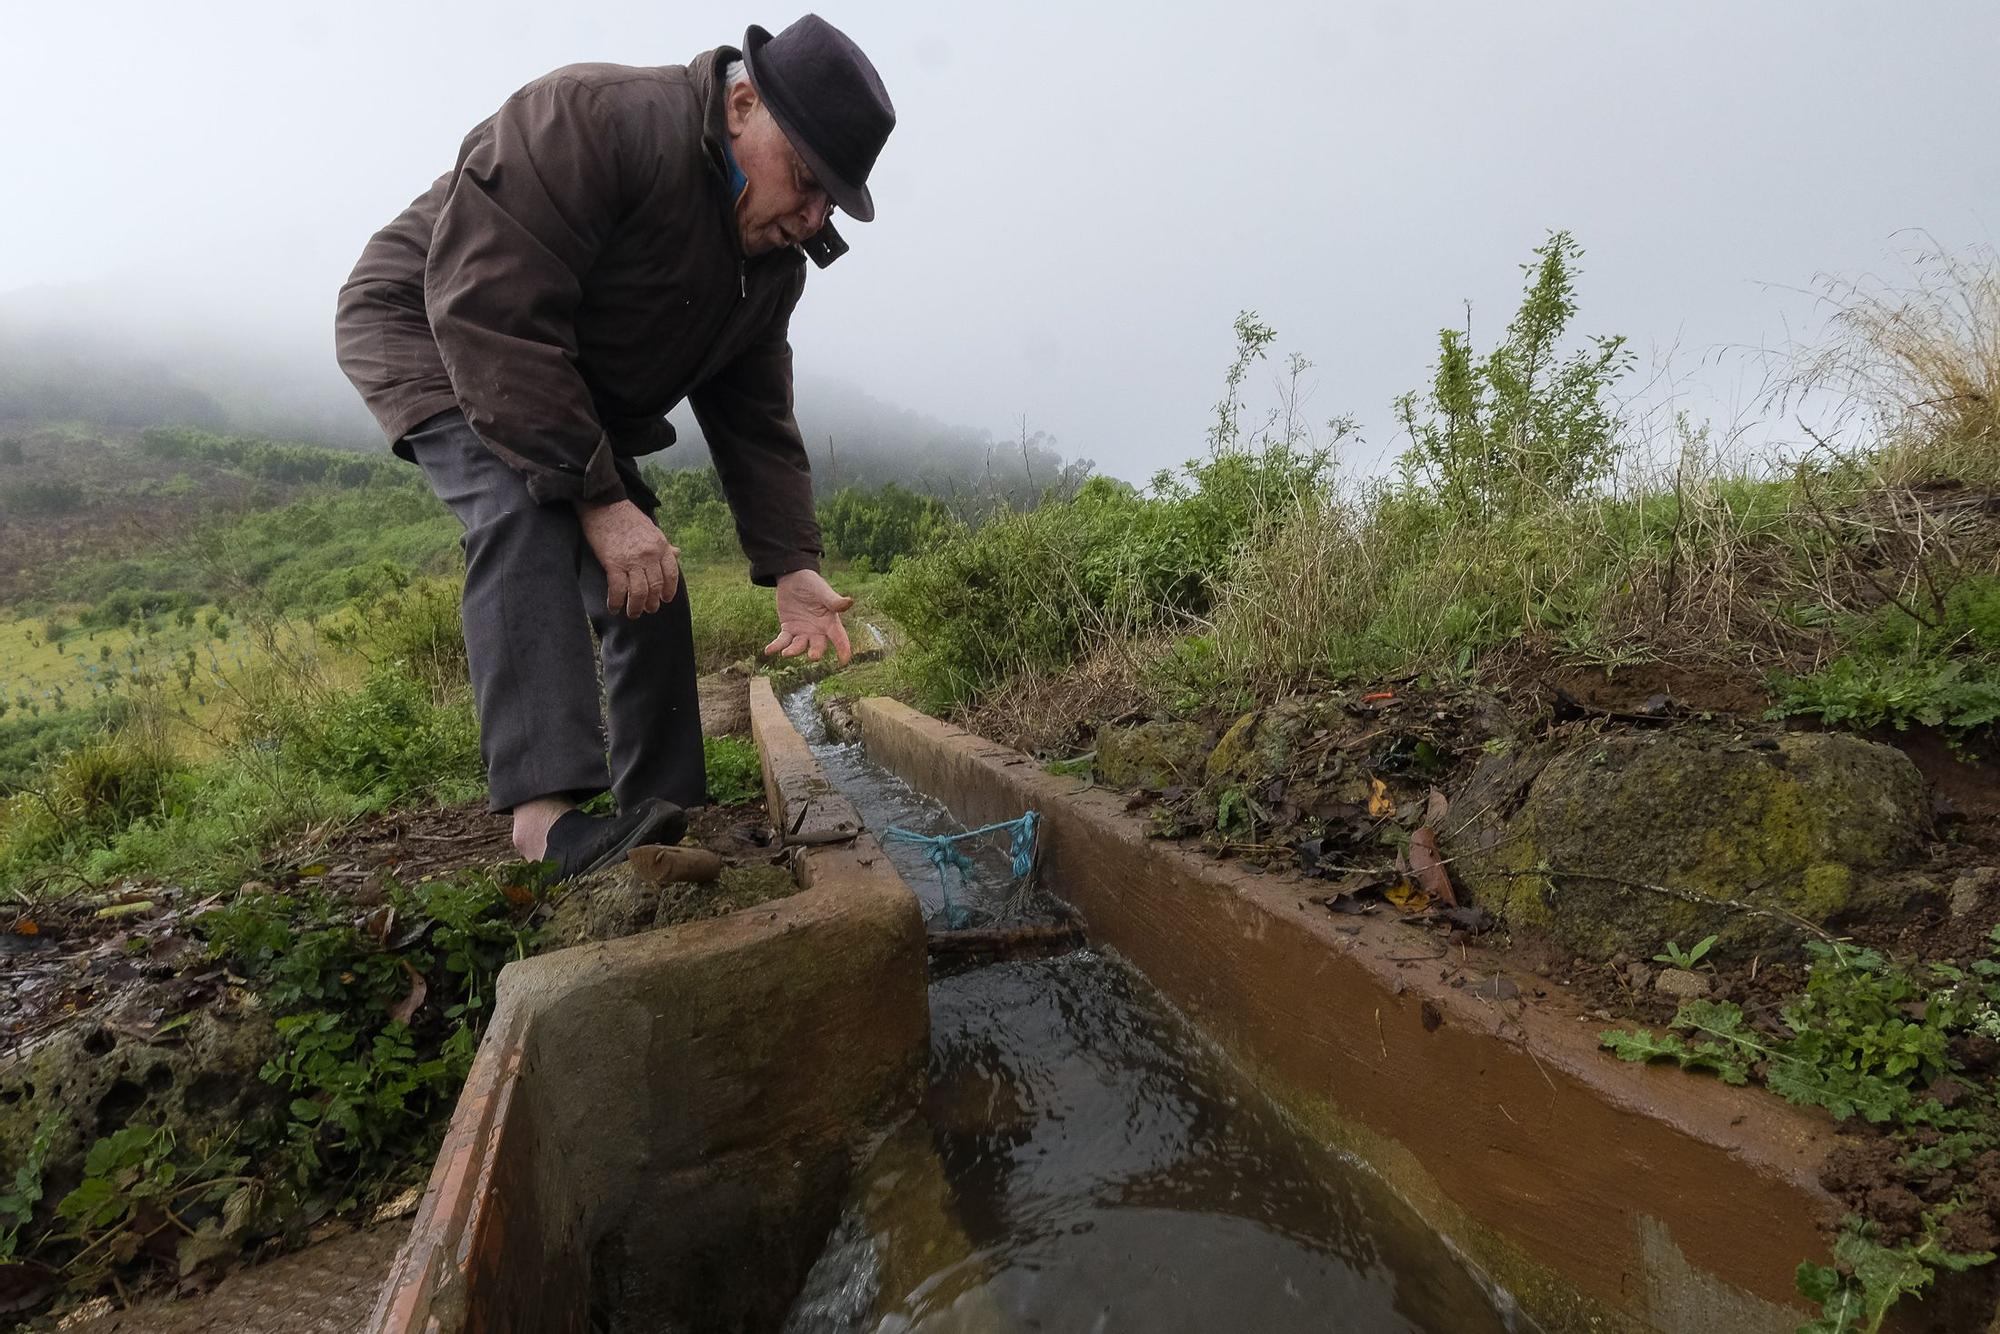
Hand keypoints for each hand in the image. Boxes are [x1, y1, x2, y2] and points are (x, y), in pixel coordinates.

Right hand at [577, 499, 678, 617]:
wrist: (604, 505)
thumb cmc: (627, 517)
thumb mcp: (652, 528)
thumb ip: (664, 545)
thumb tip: (677, 554)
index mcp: (661, 546)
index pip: (671, 574)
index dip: (669, 590)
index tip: (665, 599)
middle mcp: (649, 555)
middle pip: (655, 587)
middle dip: (653, 603)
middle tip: (648, 609)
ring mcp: (632, 560)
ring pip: (639, 593)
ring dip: (636, 607)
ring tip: (633, 613)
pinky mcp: (613, 563)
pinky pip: (618, 589)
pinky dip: (616, 602)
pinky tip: (614, 608)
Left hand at [766, 569, 855, 664]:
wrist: (793, 578)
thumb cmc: (812, 584)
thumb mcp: (822, 591)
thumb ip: (834, 600)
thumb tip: (849, 602)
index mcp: (830, 622)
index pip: (839, 637)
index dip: (843, 648)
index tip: (844, 660)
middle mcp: (817, 631)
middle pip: (818, 646)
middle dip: (816, 652)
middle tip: (813, 657)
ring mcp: (802, 632)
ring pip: (799, 646)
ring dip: (793, 651)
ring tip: (786, 653)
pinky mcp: (788, 630)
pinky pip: (782, 641)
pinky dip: (776, 646)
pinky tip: (768, 650)